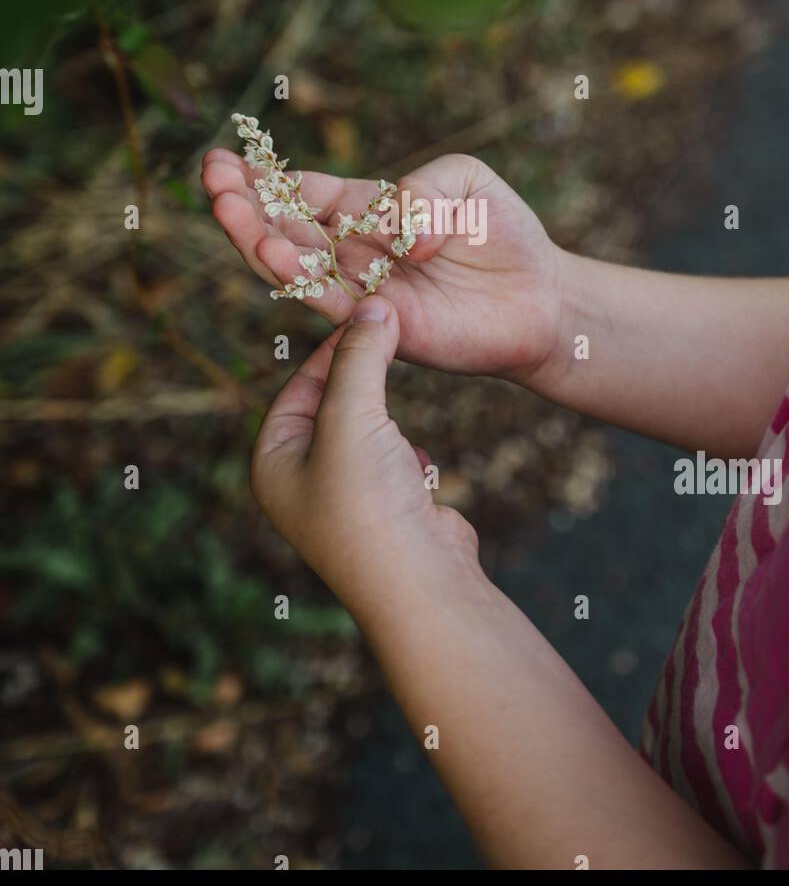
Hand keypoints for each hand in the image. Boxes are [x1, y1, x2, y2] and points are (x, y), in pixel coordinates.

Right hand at [202, 148, 561, 384]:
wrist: (540, 297)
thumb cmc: (503, 233)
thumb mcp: (466, 181)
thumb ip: (423, 189)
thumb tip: (392, 231)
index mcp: (366, 210)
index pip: (303, 193)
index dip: (264, 179)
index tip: (223, 160)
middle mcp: (353, 250)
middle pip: (284, 226)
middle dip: (245, 203)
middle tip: (211, 180)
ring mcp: (361, 287)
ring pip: (294, 264)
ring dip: (257, 238)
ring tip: (228, 211)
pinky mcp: (376, 322)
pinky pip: (326, 299)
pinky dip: (297, 278)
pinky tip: (270, 253)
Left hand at [252, 294, 477, 611]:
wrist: (419, 581)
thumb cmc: (368, 501)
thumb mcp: (352, 413)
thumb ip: (360, 355)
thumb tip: (373, 304)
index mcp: (272, 464)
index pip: (295, 387)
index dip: (329, 350)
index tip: (366, 318)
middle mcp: (301, 484)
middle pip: (330, 406)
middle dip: (361, 378)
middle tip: (389, 337)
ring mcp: (345, 501)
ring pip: (365, 433)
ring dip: (383, 418)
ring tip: (398, 404)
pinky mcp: (387, 512)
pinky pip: (393, 462)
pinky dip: (406, 453)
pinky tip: (416, 460)